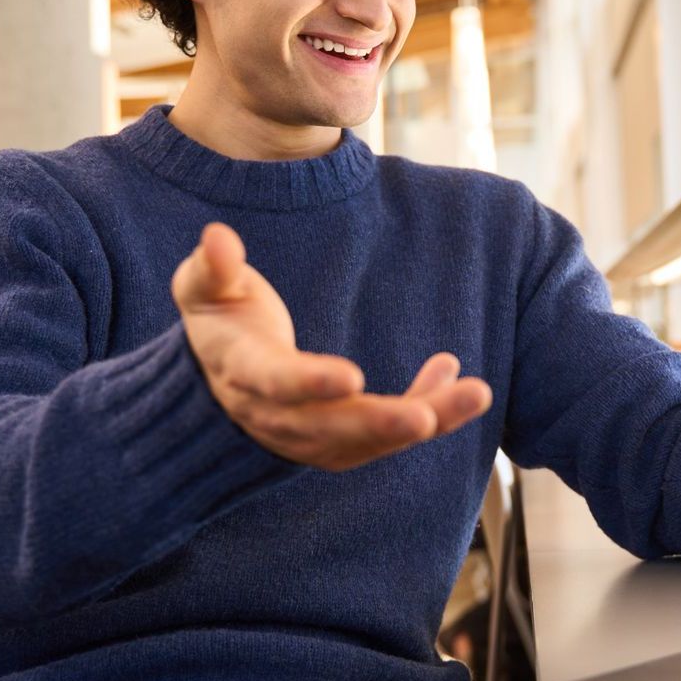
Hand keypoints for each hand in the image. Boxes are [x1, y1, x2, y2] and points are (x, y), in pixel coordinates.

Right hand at [171, 222, 492, 470]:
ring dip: (425, 420)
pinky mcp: (340, 442)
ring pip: (369, 439)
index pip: (276, 383)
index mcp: (243, 371)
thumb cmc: (220, 316)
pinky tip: (461, 384)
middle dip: (379, 422)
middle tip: (426, 417)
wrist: (218, 374)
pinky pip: (387, 435)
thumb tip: (217, 238)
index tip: (352, 378)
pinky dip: (429, 412)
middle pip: (329, 428)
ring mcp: (309, 436)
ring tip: (475, 394)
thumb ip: (213, 267)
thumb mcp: (204, 287)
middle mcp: (276, 415)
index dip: (311, 383)